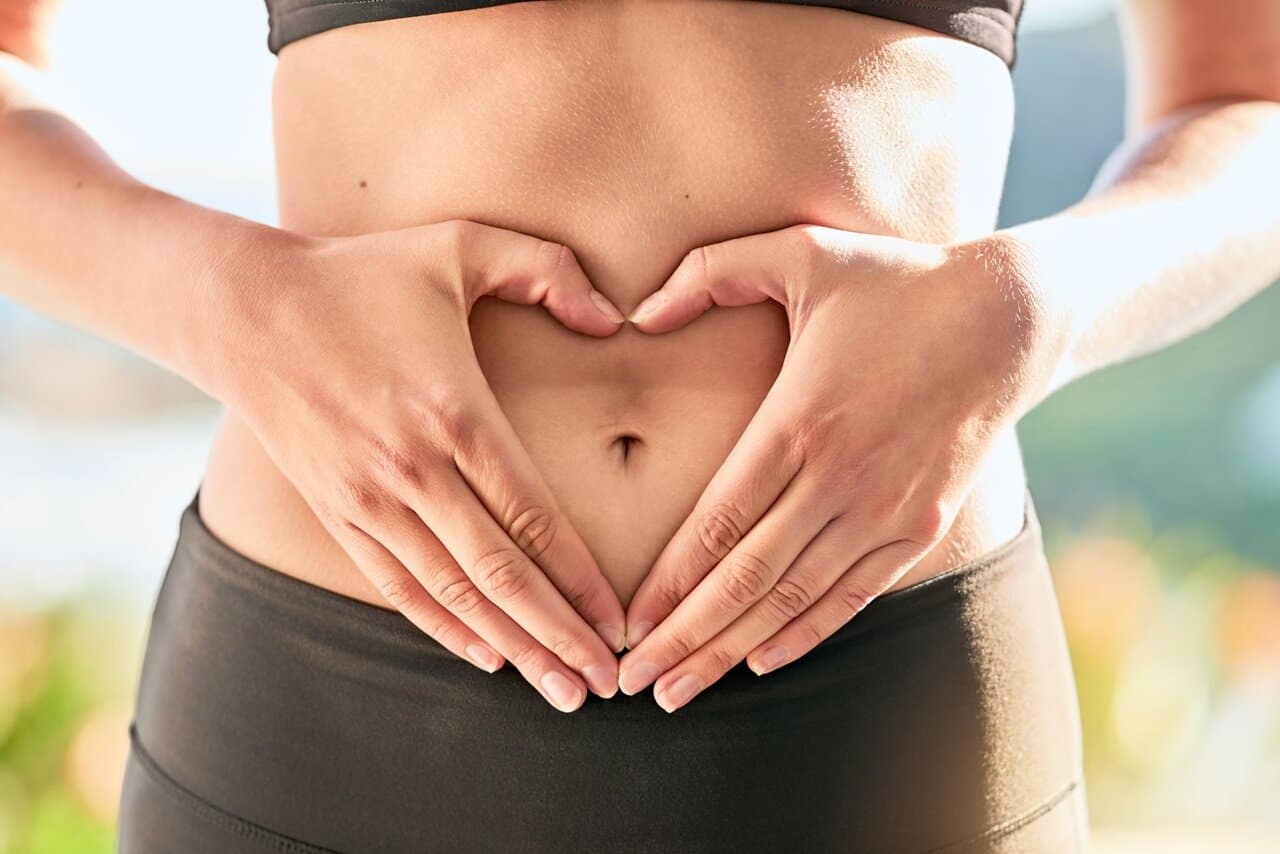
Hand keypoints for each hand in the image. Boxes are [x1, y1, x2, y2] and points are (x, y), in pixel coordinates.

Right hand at [208, 220, 628, 711]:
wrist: (244, 309)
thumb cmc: (363, 273)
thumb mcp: (460, 245)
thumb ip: (547, 269)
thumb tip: (613, 318)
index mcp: (456, 413)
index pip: (534, 519)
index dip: (582, 581)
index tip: (620, 624)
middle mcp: (414, 471)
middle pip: (502, 575)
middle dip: (560, 636)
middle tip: (607, 684)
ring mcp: (370, 500)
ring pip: (454, 594)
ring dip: (512, 647)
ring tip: (560, 690)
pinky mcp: (339, 512)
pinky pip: (399, 586)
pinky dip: (445, 626)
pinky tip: (487, 655)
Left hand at [617, 225, 1057, 709]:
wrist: (1012, 318)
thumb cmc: (896, 281)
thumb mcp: (801, 253)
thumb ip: (708, 271)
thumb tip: (636, 311)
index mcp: (798, 422)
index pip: (715, 525)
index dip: (666, 585)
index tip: (624, 626)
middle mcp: (839, 480)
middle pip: (745, 580)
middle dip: (684, 639)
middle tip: (633, 685)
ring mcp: (885, 511)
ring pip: (794, 600)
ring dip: (732, 651)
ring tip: (679, 693)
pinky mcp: (922, 525)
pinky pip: (852, 595)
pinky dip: (805, 632)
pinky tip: (761, 661)